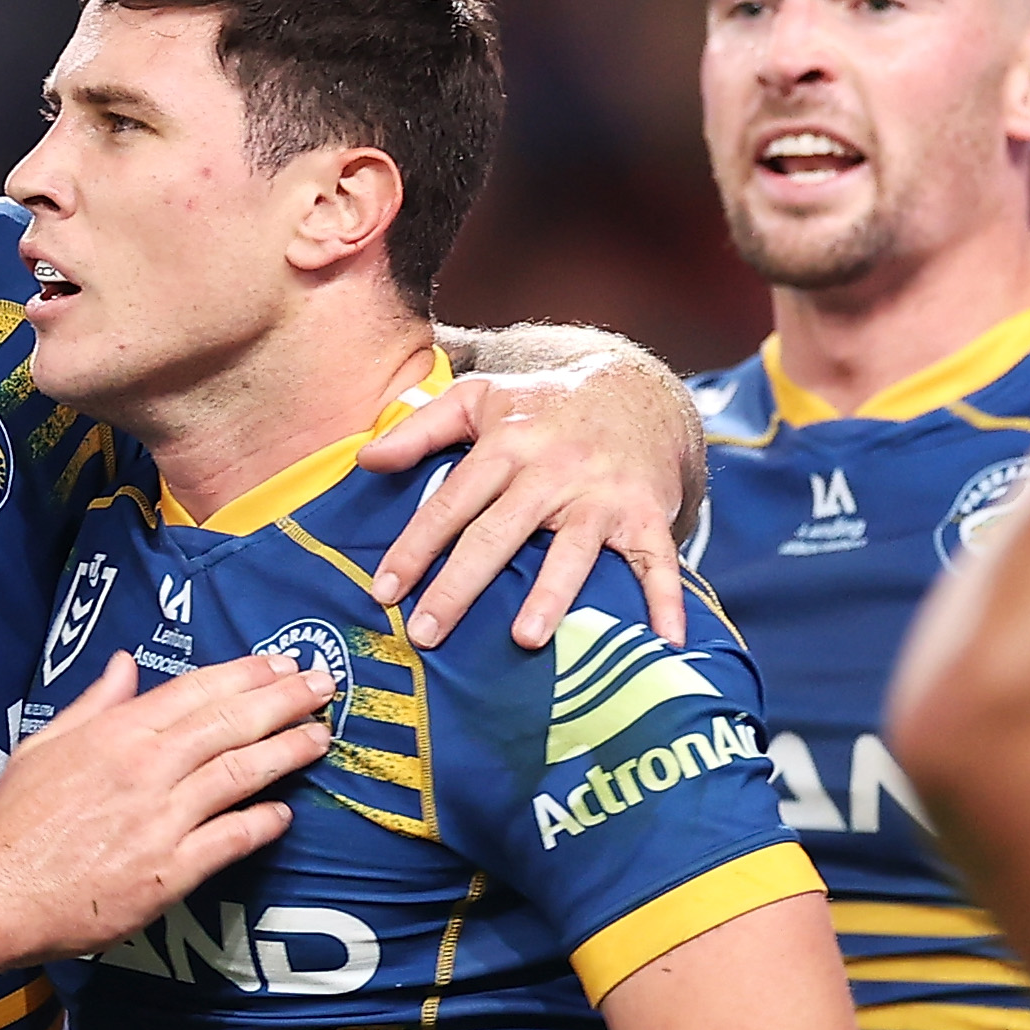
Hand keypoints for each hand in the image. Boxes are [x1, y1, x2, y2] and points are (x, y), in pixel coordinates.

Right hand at [0, 653, 337, 964]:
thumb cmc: (15, 822)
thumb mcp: (44, 745)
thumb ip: (92, 704)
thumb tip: (125, 664)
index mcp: (116, 733)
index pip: (196, 691)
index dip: (246, 674)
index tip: (282, 664)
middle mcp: (145, 768)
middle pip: (230, 723)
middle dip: (284, 700)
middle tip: (324, 685)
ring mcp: (159, 820)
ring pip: (240, 774)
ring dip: (287, 752)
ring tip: (320, 738)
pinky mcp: (167, 872)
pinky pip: (229, 840)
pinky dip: (262, 823)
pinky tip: (285, 812)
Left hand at [356, 361, 694, 650]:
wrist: (636, 388)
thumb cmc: (543, 407)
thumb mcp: (479, 400)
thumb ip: (419, 428)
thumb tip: (364, 460)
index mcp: (506, 445)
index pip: (451, 504)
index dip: (415, 548)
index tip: (383, 592)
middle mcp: (553, 470)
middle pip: (499, 534)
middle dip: (460, 586)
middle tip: (426, 634)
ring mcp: (602, 494)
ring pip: (573, 549)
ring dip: (551, 595)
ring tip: (525, 639)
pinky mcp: (646, 514)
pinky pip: (656, 562)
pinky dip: (665, 601)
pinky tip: (663, 641)